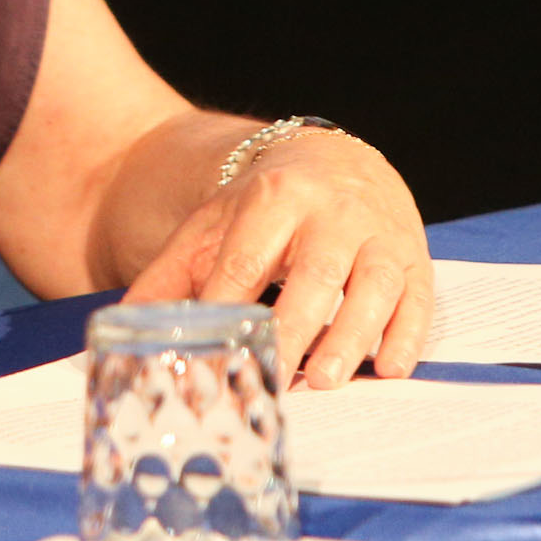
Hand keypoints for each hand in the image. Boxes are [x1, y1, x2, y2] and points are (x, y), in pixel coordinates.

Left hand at [123, 127, 433, 388]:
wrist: (334, 161)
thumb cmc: (264, 208)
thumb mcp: (212, 227)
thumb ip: (170, 278)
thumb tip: (122, 328)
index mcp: (274, 198)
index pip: (248, 261)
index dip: (231, 311)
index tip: (215, 359)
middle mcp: (333, 212)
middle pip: (316, 274)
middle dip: (296, 327)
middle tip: (277, 377)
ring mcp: (380, 232)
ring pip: (374, 284)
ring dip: (353, 334)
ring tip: (328, 379)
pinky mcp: (415, 255)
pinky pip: (418, 297)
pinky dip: (407, 333)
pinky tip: (390, 367)